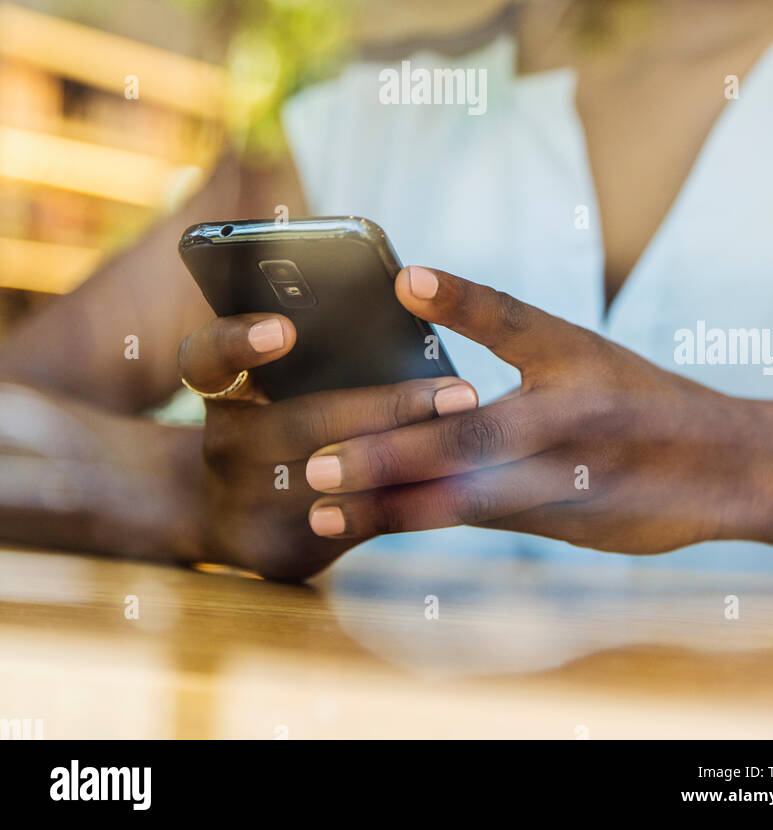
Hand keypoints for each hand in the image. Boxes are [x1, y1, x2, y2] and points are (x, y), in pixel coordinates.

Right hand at [178, 312, 478, 580]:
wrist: (226, 512)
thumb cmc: (272, 418)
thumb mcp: (270, 383)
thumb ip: (313, 353)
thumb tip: (407, 311)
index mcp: (220, 391)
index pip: (209, 357)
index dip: (241, 342)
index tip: (285, 329)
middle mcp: (224, 447)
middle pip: (305, 422)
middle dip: (391, 406)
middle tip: (459, 391)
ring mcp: (246, 507)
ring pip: (342, 481)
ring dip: (413, 456)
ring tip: (471, 435)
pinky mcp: (280, 552)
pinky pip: (356, 524)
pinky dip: (409, 499)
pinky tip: (462, 483)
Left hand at [304, 267, 755, 554]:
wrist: (725, 466)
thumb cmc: (635, 397)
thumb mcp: (577, 348)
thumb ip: (494, 318)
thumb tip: (405, 281)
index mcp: (570, 360)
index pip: (508, 320)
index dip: (456, 300)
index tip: (399, 282)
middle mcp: (566, 422)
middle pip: (467, 440)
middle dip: (388, 456)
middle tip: (317, 466)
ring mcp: (566, 481)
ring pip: (467, 498)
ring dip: (392, 506)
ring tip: (325, 511)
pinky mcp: (563, 525)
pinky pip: (479, 523)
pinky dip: (423, 522)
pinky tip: (371, 525)